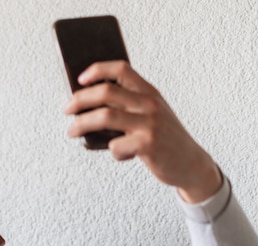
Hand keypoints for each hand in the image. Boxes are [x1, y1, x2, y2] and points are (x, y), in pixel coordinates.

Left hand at [63, 61, 222, 203]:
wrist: (190, 163)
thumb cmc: (164, 138)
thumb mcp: (151, 115)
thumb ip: (128, 106)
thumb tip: (88, 106)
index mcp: (149, 93)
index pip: (122, 68)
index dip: (98, 70)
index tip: (80, 78)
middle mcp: (150, 104)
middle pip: (106, 91)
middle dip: (80, 99)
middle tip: (67, 109)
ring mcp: (150, 123)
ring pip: (104, 116)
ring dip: (81, 124)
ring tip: (72, 131)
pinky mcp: (148, 144)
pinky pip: (115, 145)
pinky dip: (112, 150)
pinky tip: (119, 153)